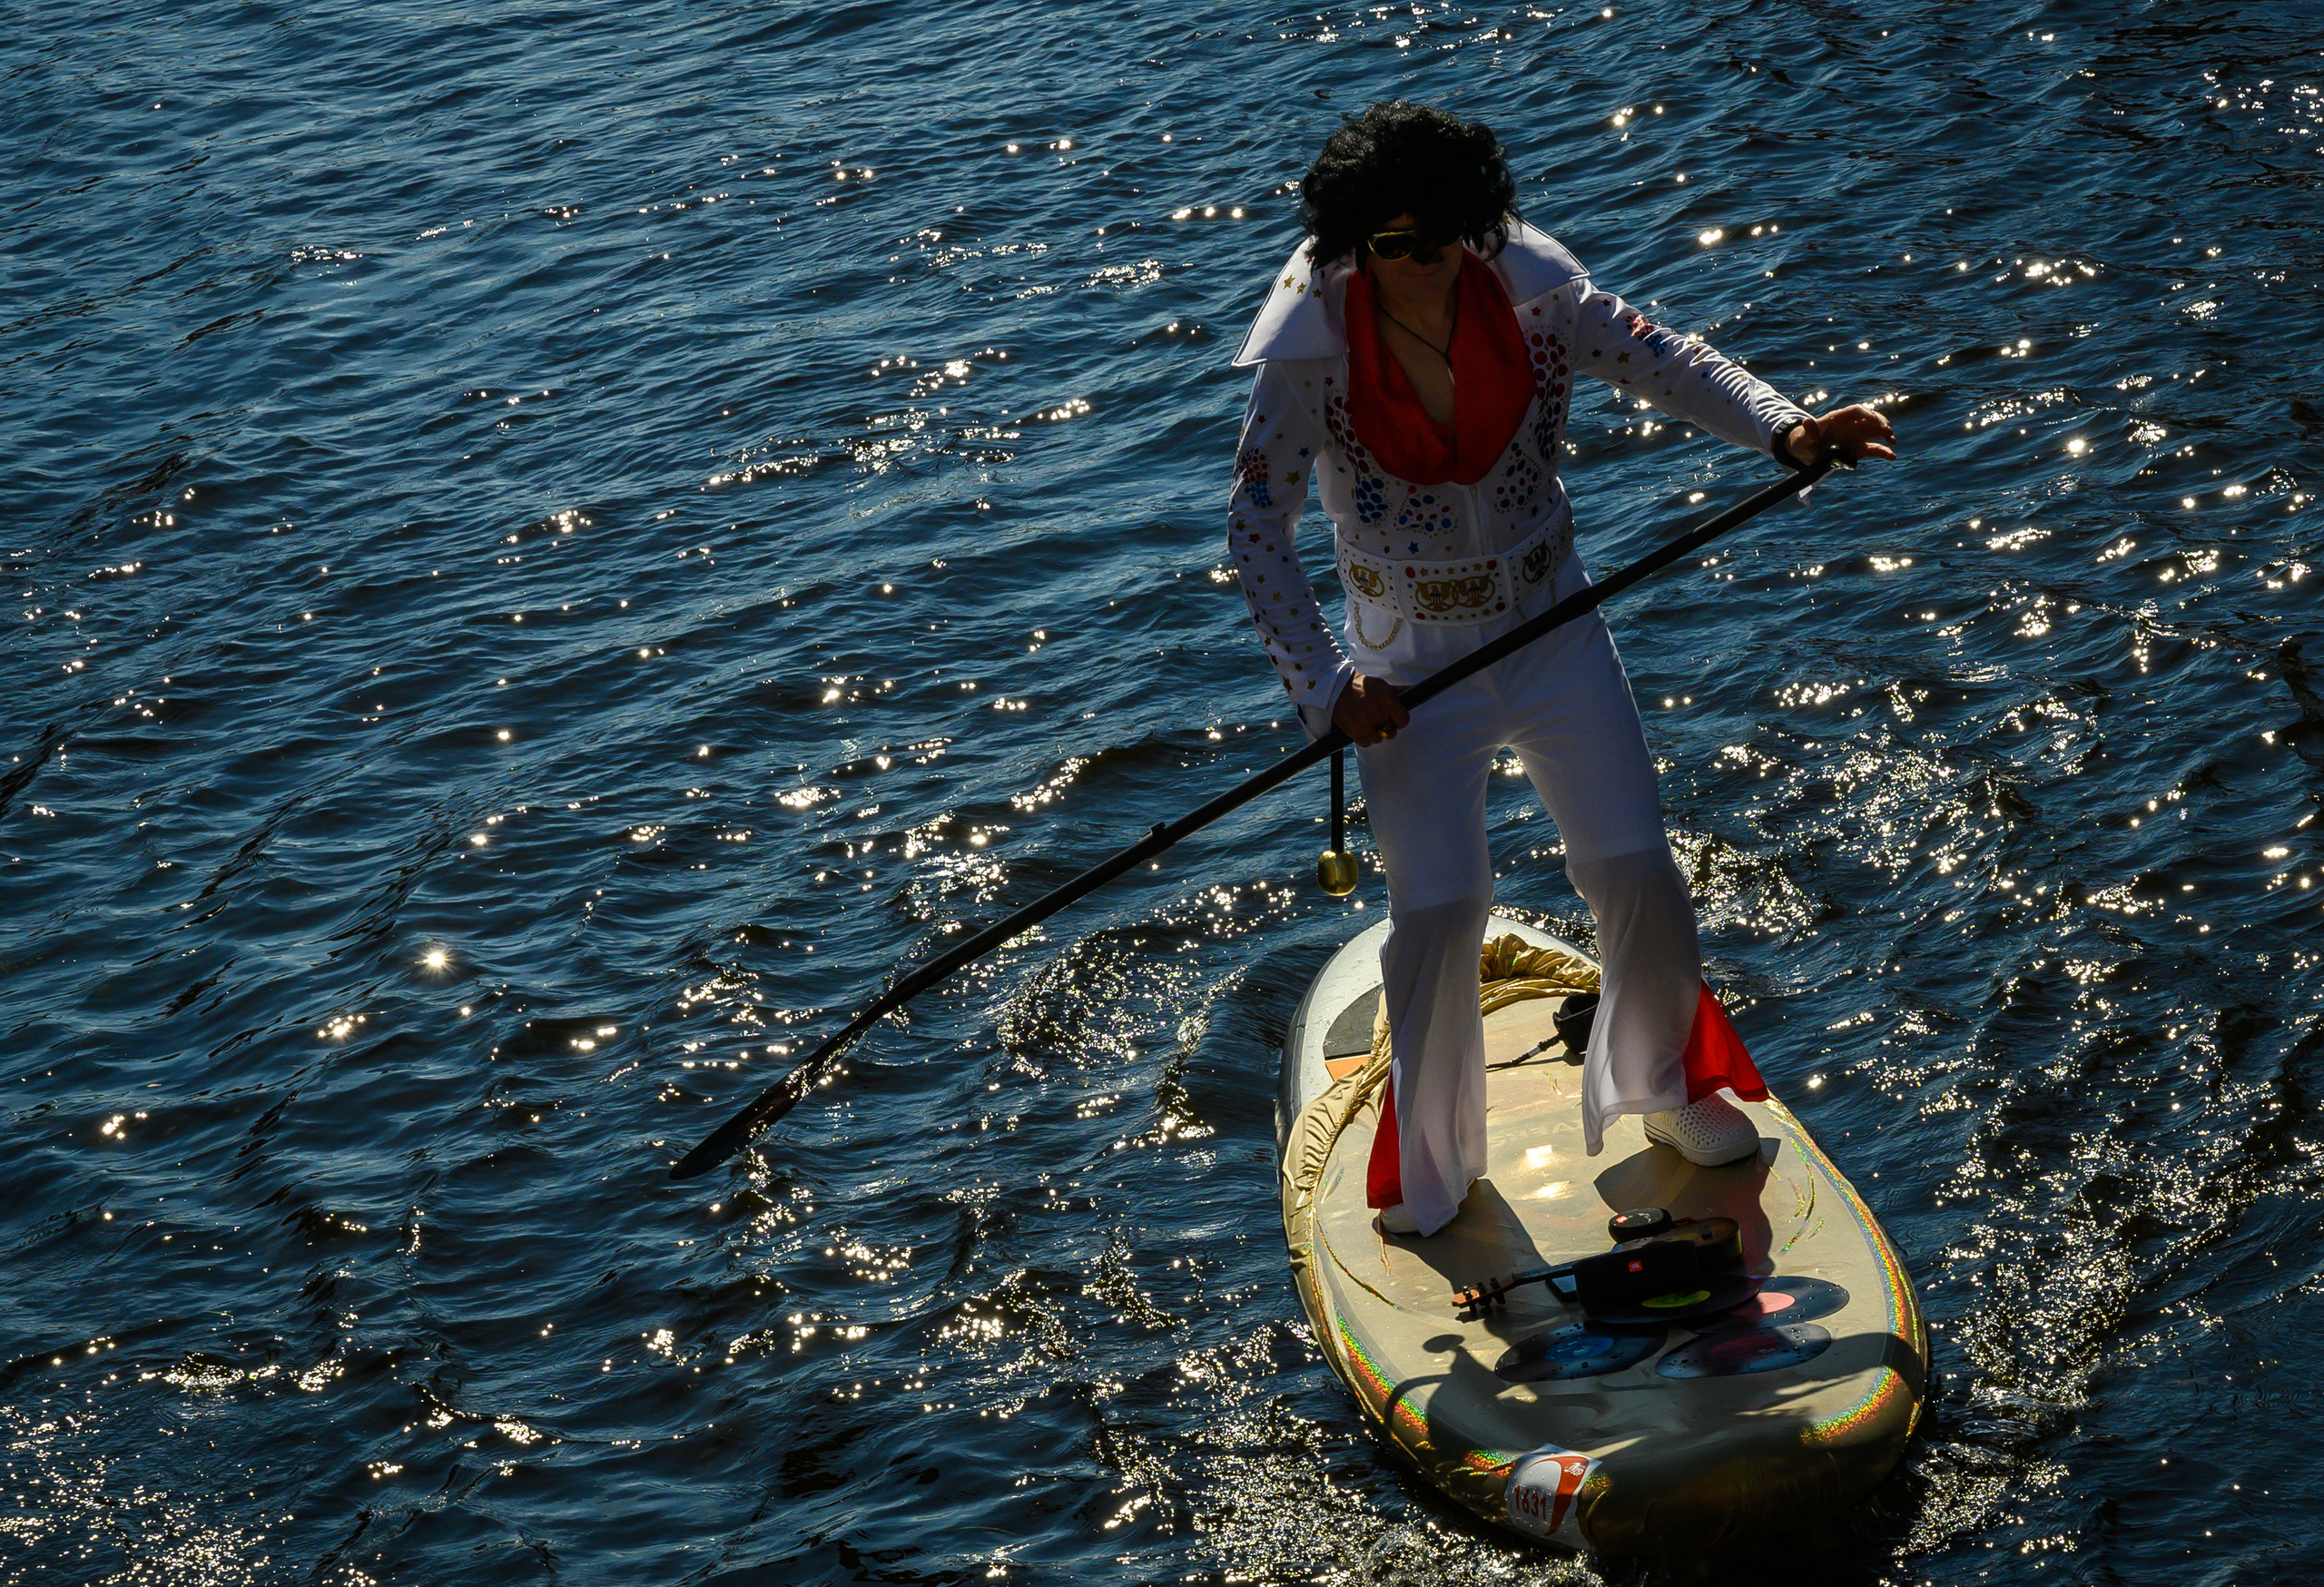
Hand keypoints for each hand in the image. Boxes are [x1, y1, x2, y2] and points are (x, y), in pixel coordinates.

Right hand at [1332, 673, 1410, 747]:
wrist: (1336, 687)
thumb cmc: (1361, 686)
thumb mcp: (1381, 685)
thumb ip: (1398, 692)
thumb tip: (1414, 690)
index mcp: (1386, 698)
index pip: (1403, 720)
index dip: (1399, 720)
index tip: (1393, 718)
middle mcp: (1376, 709)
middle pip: (1391, 732)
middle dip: (1386, 728)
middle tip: (1378, 720)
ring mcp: (1364, 720)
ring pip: (1378, 739)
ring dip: (1373, 733)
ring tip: (1367, 723)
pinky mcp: (1352, 728)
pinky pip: (1365, 743)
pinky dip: (1363, 738)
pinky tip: (1359, 728)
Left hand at [1781, 403, 1896, 467]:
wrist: (1806, 453)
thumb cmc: (1804, 441)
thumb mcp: (1804, 437)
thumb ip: (1809, 430)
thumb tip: (1807, 422)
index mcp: (1838, 418)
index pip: (1856, 411)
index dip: (1866, 414)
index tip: (1874, 421)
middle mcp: (1850, 425)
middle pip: (1870, 418)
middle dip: (1881, 422)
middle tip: (1888, 432)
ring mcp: (1856, 437)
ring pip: (1875, 431)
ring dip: (1886, 434)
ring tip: (1892, 441)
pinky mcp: (1859, 449)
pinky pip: (1874, 449)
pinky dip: (1883, 452)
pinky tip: (1892, 456)